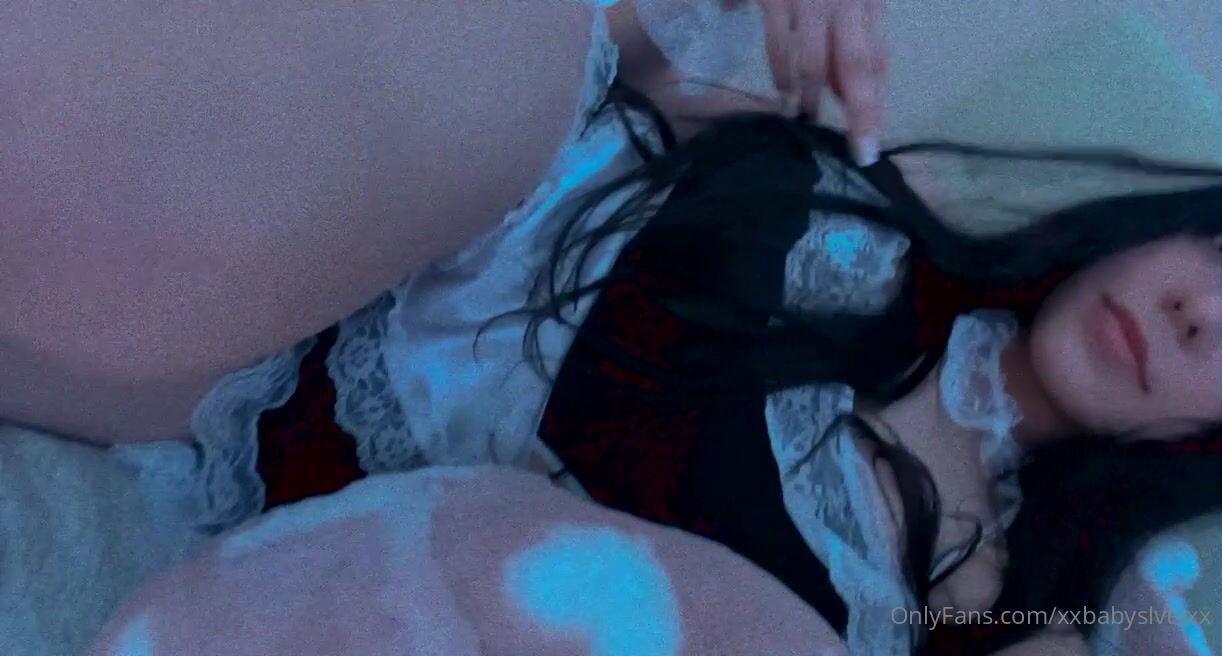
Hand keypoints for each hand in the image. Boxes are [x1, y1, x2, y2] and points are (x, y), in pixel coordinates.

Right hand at [753, 0, 886, 164]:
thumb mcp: (838, 1)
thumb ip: (841, 38)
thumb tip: (840, 92)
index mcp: (866, 0)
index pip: (877, 57)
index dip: (877, 100)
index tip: (872, 139)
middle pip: (860, 65)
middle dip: (863, 113)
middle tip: (862, 152)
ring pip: (820, 59)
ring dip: (814, 96)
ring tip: (808, 121)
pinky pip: (782, 42)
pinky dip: (782, 71)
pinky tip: (782, 91)